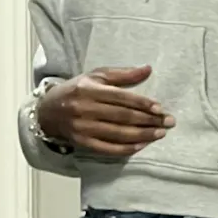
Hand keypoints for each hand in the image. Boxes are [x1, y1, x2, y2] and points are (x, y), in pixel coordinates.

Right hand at [37, 65, 174, 156]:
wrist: (48, 111)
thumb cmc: (77, 90)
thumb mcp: (97, 76)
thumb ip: (123, 74)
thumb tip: (148, 69)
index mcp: (90, 90)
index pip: (121, 98)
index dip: (142, 103)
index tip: (160, 108)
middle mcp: (85, 109)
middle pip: (122, 117)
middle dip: (148, 120)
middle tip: (168, 122)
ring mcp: (83, 128)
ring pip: (118, 134)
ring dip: (142, 135)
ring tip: (160, 134)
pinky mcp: (82, 143)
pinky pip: (108, 148)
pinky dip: (126, 149)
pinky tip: (141, 145)